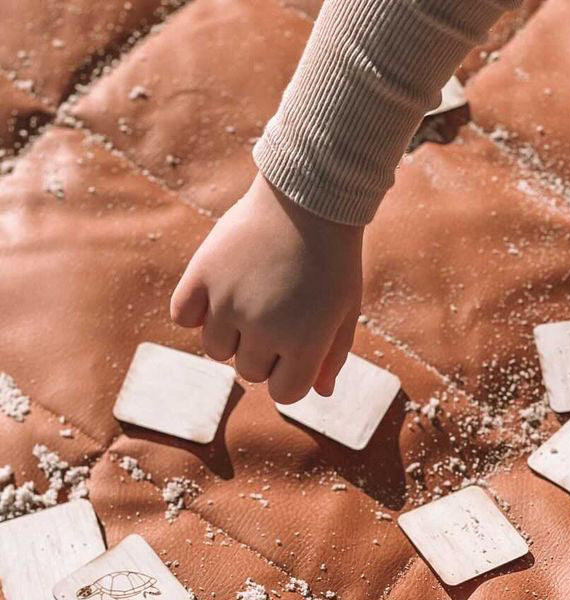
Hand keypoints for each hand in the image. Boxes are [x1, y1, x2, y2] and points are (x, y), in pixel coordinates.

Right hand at [170, 172, 363, 402]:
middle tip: (278, 313)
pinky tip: (217, 293)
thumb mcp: (345, 309)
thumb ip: (333, 355)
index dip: (290, 375)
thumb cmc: (334, 258)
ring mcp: (229, 302)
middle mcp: (263, 329)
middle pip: (248, 372)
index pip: (284, 393)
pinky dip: (195, 311)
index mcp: (304, 344)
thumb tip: (320, 392)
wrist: (310, 196)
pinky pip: (183, 316)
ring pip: (214, 349)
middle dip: (263, 352)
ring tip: (249, 301)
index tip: (297, 350)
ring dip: (229, 334)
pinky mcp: (202, 274)